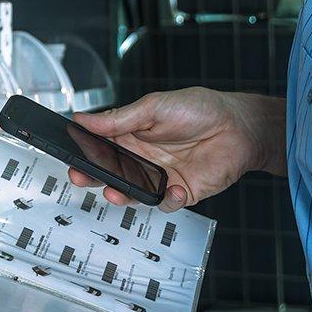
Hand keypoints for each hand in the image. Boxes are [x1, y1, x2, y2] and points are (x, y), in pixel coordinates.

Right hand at [66, 88, 284, 211]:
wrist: (239, 126)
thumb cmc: (200, 109)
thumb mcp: (154, 107)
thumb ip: (118, 119)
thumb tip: (83, 119)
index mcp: (132, 135)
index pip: (101, 148)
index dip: (85, 153)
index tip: (71, 156)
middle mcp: (143, 158)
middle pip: (111, 173)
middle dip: (94, 177)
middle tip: (81, 177)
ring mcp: (160, 177)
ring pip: (133, 193)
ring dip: (123, 195)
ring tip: (115, 192)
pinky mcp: (181, 192)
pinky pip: (165, 203)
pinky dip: (167, 200)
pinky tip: (174, 189)